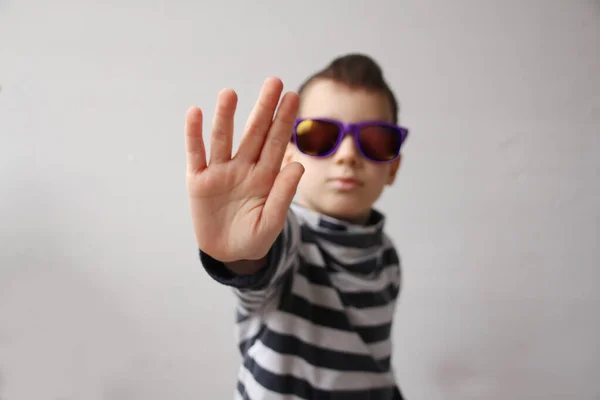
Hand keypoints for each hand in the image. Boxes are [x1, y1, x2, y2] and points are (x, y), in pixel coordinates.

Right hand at [185, 77, 303, 263]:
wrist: (227, 254)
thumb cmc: (254, 238)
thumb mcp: (271, 222)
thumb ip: (283, 195)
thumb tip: (297, 165)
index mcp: (265, 176)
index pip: (276, 143)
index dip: (283, 120)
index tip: (292, 96)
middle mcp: (243, 168)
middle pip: (254, 133)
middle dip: (263, 108)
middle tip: (274, 81)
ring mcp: (220, 173)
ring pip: (223, 139)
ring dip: (226, 117)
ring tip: (230, 93)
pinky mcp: (199, 182)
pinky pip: (196, 155)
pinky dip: (194, 135)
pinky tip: (196, 113)